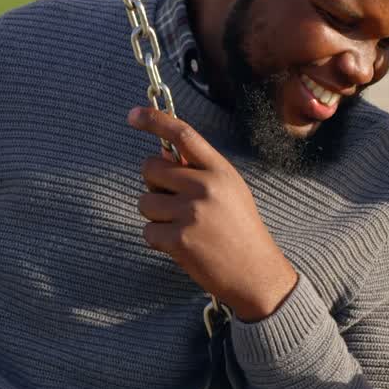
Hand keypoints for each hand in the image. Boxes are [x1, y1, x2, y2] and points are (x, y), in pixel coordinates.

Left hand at [129, 107, 297, 320]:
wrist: (257, 273)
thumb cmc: (241, 231)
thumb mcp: (230, 192)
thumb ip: (200, 173)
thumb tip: (162, 156)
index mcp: (220, 171)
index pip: (183, 135)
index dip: (154, 120)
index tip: (132, 115)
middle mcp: (206, 187)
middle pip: (150, 168)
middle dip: (154, 185)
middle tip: (176, 204)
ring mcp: (191, 213)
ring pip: (145, 202)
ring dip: (156, 217)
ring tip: (185, 229)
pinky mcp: (179, 239)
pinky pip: (148, 231)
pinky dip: (159, 240)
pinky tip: (183, 247)